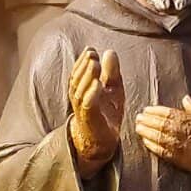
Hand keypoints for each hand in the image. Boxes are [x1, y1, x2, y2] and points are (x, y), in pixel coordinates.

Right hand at [69, 48, 123, 178]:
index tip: (91, 50)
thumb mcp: (112, 88)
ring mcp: (82, 109)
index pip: (79, 72)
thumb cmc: (106, 113)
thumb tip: (109, 51)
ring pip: (81, 90)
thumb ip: (111, 71)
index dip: (83, 61)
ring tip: (95, 64)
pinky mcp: (90, 119)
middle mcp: (78, 97)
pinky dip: (92, 94)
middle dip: (84, 66)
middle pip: (77, 79)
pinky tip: (98, 85)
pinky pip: (88, 105)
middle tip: (92, 55)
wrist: (103, 140)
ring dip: (87, 76)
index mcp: (82, 88)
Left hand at [135, 96, 190, 179]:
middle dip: (145, 120)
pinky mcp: (176, 158)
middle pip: (157, 124)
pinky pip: (159, 150)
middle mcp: (178, 131)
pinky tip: (146, 141)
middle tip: (138, 118)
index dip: (153, 111)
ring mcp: (176, 145)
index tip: (146, 110)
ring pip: (155, 136)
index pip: (164, 113)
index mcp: (185, 119)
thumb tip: (185, 98)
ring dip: (145, 132)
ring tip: (138, 128)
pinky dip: (151, 145)